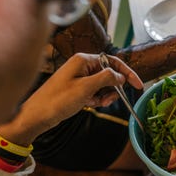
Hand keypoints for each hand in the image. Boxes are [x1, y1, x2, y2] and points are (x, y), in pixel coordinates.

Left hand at [0, 53, 142, 145]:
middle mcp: (82, 66)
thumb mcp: (86, 88)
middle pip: (109, 73)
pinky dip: (97, 99)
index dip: (127, 73)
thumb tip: (121, 76)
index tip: (138, 85)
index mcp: (84, 60)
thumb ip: (107, 78)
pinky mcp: (77, 88)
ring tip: (98, 104)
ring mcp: (79, 77)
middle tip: (111, 100)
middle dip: (113, 88)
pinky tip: (90, 105)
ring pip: (103, 84)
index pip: (113, 62)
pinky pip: (94, 91)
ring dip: (105, 95)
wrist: (37, 115)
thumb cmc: (58, 100)